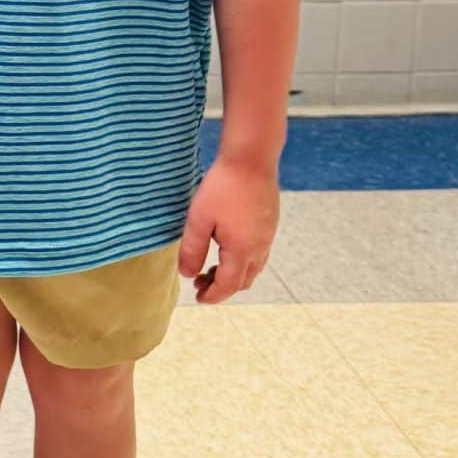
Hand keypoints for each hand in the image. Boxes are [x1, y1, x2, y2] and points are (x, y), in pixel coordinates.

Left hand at [178, 153, 279, 303]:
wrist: (251, 158)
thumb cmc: (223, 186)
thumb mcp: (199, 219)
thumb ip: (192, 249)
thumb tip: (187, 274)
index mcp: (242, 250)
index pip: (229, 285)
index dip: (213, 296)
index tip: (199, 298)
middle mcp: (260, 247)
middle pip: (244, 280)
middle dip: (223, 287)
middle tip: (200, 282)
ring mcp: (268, 235)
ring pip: (253, 267)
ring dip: (234, 273)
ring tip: (211, 266)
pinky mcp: (269, 223)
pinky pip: (259, 252)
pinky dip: (242, 259)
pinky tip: (226, 245)